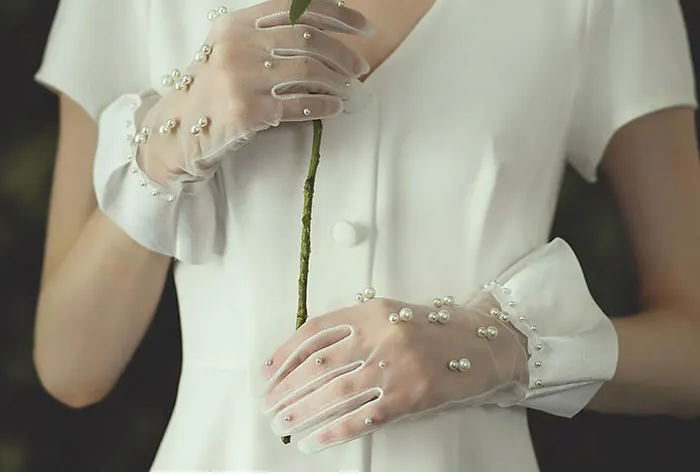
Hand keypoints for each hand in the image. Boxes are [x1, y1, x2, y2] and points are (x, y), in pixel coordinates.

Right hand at [136, 0, 373, 183]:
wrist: (176, 129)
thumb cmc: (214, 87)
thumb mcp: (234, 48)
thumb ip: (272, 32)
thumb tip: (333, 18)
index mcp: (236, 22)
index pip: (296, 6)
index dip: (338, 14)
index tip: (365, 28)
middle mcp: (236, 45)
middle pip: (307, 38)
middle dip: (343, 52)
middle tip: (361, 68)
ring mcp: (239, 78)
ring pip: (308, 70)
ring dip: (338, 81)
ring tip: (350, 90)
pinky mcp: (245, 111)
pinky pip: (298, 105)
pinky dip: (324, 106)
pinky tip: (334, 108)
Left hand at [260, 292, 528, 453]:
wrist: (484, 344)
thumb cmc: (433, 330)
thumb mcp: (392, 315)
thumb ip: (356, 328)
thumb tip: (308, 358)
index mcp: (371, 310)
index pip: (315, 330)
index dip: (285, 352)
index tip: (267, 372)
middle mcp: (380, 334)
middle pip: (318, 364)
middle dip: (287, 387)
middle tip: (268, 404)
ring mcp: (395, 366)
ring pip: (334, 391)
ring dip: (302, 410)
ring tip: (282, 423)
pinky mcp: (410, 396)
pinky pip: (361, 417)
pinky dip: (332, 431)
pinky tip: (313, 441)